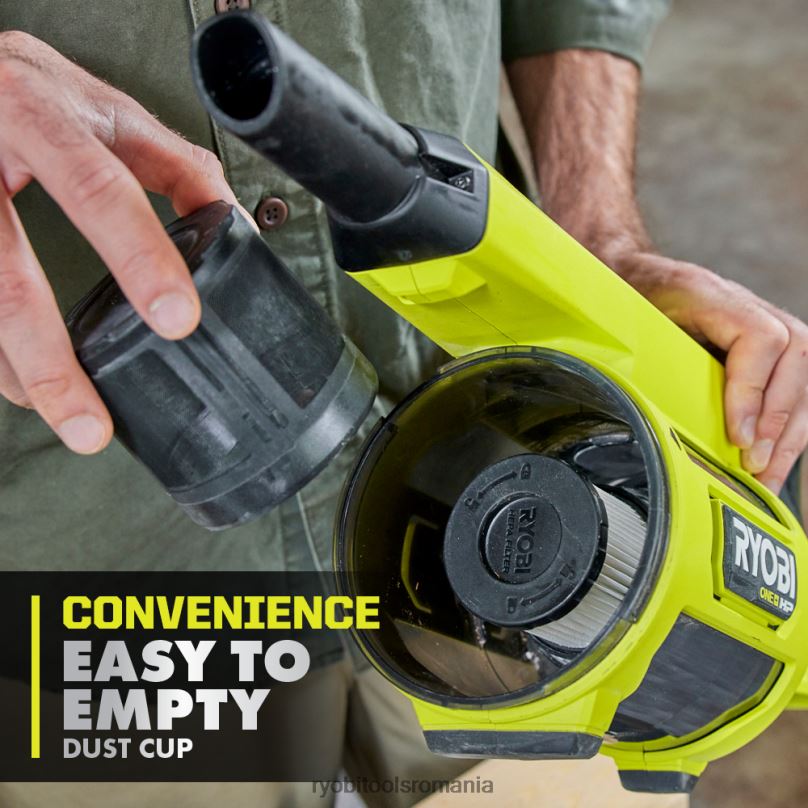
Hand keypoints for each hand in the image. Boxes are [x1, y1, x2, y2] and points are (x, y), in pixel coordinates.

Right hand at [0, 31, 242, 453]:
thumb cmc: (39, 94)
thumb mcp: (111, 113)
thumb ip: (174, 167)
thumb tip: (235, 229)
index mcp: (44, 115)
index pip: (97, 189)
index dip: (138, 256)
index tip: (178, 319)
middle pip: (6, 266)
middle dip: (50, 353)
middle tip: (92, 420)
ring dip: (17, 368)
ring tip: (62, 421)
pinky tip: (21, 384)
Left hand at [606, 250, 807, 493]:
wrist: (641, 280)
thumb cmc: (636, 304)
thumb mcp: (637, 324)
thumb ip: (656, 356)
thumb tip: (668, 415)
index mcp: (717, 297)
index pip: (760, 340)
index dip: (752, 391)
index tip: (738, 436)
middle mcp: (755, 308)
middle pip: (795, 363)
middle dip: (775, 423)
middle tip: (753, 465)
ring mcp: (773, 326)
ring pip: (805, 381)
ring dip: (789, 435)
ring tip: (767, 477)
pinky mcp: (777, 352)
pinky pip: (800, 390)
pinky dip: (790, 430)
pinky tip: (775, 463)